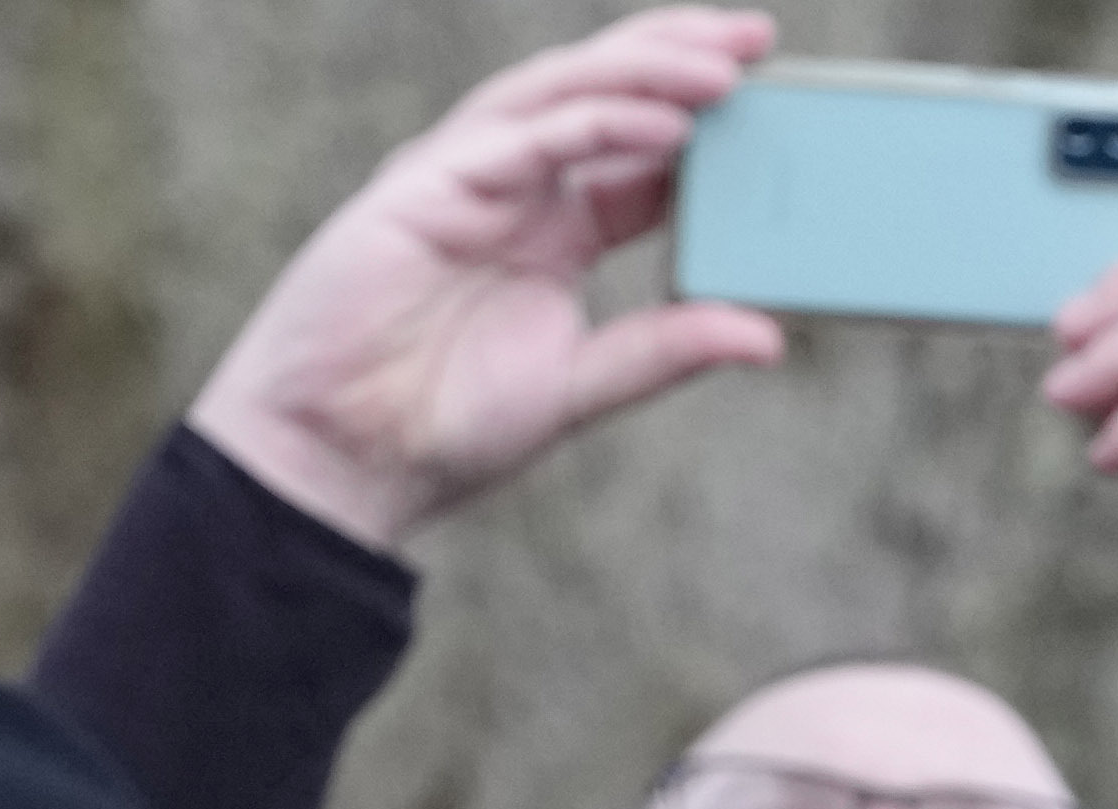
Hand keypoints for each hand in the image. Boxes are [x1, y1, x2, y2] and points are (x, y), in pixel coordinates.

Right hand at [187, 7, 788, 552]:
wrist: (344, 458)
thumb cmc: (445, 426)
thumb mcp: (581, 385)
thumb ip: (666, 350)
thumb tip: (768, 335)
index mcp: (553, 229)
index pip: (637, 152)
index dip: (702, 119)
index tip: (773, 96)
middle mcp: (512, 189)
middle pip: (602, 97)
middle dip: (678, 58)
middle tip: (759, 39)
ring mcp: (464, 179)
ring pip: (562, 95)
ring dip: (643, 73)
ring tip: (723, 68)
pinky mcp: (423, 187)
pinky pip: (520, 139)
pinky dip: (592, 124)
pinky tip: (662, 124)